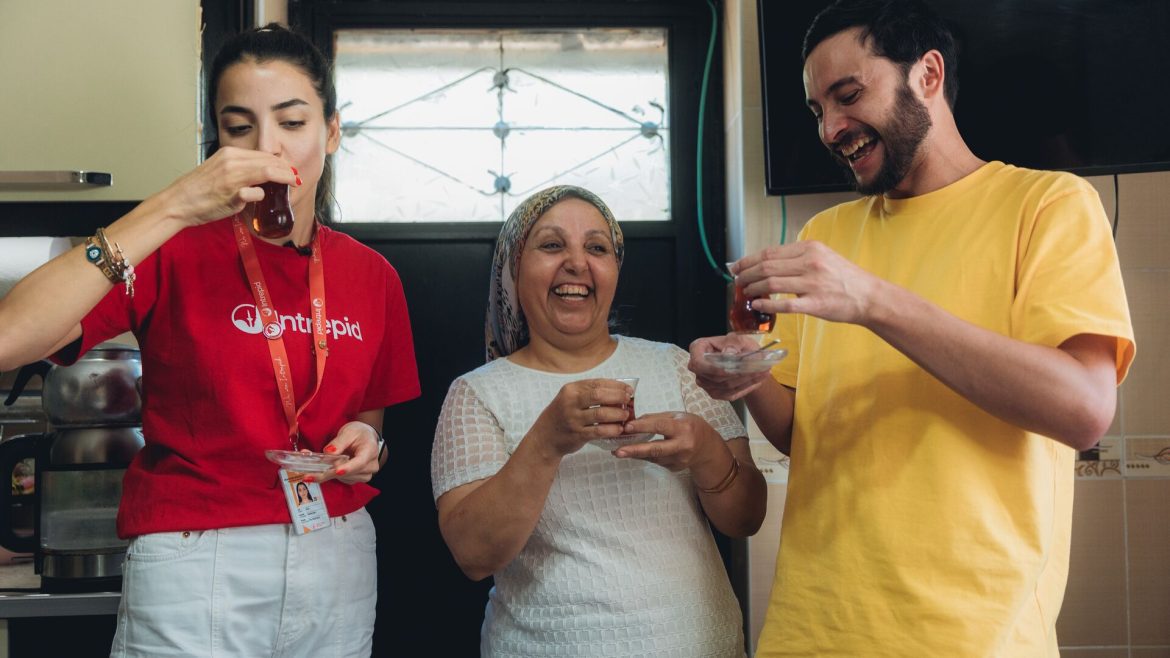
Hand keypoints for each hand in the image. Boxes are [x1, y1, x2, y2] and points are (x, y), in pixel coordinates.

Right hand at [158, 146, 299, 227]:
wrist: (178, 202)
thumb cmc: (199, 190)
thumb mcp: (220, 170)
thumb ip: (239, 169)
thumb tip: (262, 174)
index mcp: (229, 153)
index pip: (263, 154)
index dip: (280, 163)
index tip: (290, 170)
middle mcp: (231, 162)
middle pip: (269, 161)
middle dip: (287, 170)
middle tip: (296, 178)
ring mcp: (231, 178)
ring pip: (267, 172)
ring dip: (284, 179)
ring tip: (293, 184)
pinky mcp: (231, 195)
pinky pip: (256, 193)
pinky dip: (262, 196)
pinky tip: (263, 198)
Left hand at [315, 421, 380, 483]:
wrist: (365, 438)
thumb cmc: (358, 433)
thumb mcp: (349, 431)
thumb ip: (339, 442)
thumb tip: (328, 452)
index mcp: (370, 451)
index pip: (360, 462)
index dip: (348, 468)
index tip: (336, 471)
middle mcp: (370, 466)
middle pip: (347, 473)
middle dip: (326, 473)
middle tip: (308, 475)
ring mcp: (363, 475)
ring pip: (342, 478)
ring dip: (324, 474)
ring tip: (309, 471)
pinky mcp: (355, 478)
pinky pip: (340, 479)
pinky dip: (328, 475)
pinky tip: (318, 471)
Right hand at [531, 379, 635, 457]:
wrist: (545, 437)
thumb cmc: (562, 415)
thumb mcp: (570, 399)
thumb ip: (589, 393)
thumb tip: (617, 390)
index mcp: (570, 390)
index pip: (597, 383)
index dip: (615, 385)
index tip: (628, 389)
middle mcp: (570, 402)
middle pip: (599, 395)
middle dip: (618, 397)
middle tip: (628, 400)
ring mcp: (573, 419)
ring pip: (601, 413)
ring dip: (617, 414)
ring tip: (625, 415)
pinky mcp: (577, 434)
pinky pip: (599, 431)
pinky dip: (612, 429)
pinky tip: (619, 429)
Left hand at [611, 412, 725, 471]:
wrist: (707, 447)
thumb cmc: (691, 427)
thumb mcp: (677, 416)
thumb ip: (656, 418)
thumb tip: (633, 421)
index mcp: (684, 428)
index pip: (660, 426)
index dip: (642, 427)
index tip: (627, 427)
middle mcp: (683, 446)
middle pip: (656, 449)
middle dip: (635, 450)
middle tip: (618, 451)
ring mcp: (679, 460)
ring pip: (653, 457)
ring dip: (635, 454)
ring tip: (619, 451)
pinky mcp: (674, 468)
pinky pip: (655, 462)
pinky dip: (644, 456)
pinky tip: (634, 452)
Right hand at [688, 333, 774, 400]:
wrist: (745, 358)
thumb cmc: (738, 345)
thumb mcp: (738, 338)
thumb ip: (733, 343)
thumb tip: (729, 352)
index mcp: (698, 349)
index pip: (698, 363)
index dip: (713, 369)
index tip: (731, 369)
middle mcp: (698, 368)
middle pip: (713, 377)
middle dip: (736, 374)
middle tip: (757, 369)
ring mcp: (705, 382)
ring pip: (724, 386)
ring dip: (744, 381)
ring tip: (762, 372)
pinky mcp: (714, 392)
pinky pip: (729, 394)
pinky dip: (745, 388)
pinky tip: (757, 380)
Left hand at [733, 240, 879, 324]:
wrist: (868, 296)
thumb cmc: (845, 278)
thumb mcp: (823, 257)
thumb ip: (798, 258)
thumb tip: (767, 263)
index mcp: (810, 249)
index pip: (770, 252)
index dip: (748, 260)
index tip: (737, 267)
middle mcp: (810, 263)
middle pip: (766, 267)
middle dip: (746, 275)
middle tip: (737, 281)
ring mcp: (812, 284)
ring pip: (771, 284)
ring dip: (753, 289)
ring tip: (746, 293)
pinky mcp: (815, 304)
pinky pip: (784, 304)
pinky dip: (767, 305)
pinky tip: (758, 306)